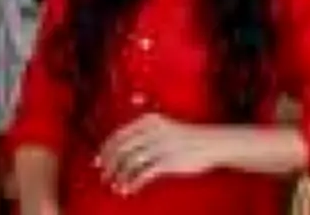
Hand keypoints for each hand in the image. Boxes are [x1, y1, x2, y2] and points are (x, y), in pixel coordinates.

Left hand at [96, 113, 223, 194]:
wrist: (212, 143)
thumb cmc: (188, 137)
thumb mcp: (165, 127)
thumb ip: (145, 133)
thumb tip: (122, 148)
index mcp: (149, 120)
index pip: (119, 135)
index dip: (105, 150)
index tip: (97, 162)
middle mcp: (152, 131)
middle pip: (121, 149)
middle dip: (109, 165)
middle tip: (104, 177)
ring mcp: (160, 146)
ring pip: (130, 163)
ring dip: (119, 177)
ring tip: (116, 186)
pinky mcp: (168, 162)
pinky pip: (143, 175)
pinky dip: (132, 183)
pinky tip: (129, 190)